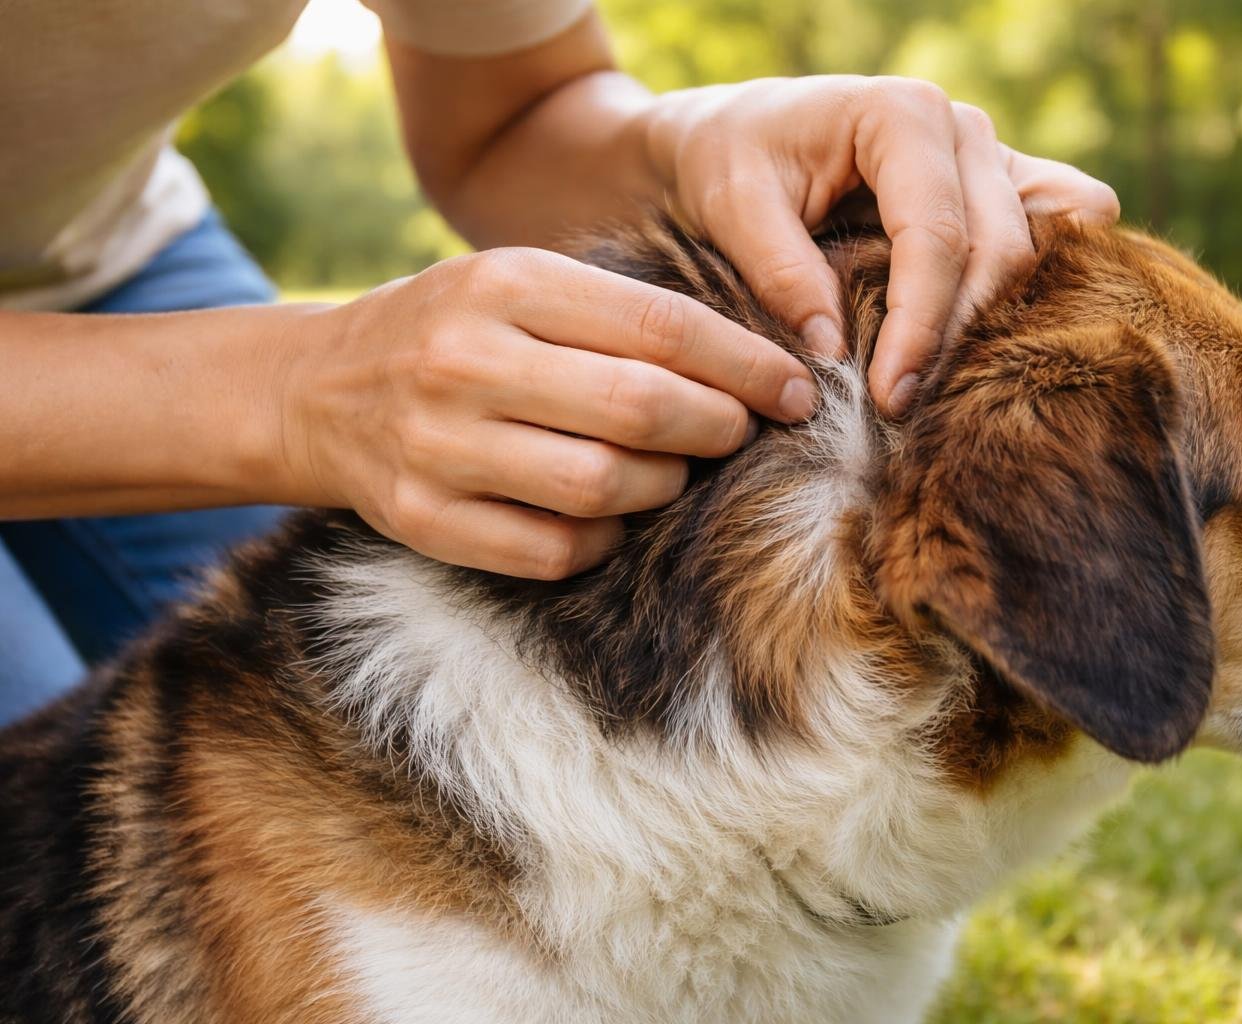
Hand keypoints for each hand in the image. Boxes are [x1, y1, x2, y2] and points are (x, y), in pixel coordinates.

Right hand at [280, 248, 817, 577]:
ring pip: (600, 485)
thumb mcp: (520, 286)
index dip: (745, 364)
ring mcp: (436, 444)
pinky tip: (609, 516)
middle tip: (740, 432)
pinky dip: (602, 539)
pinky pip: (552, 549)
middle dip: (716, 427)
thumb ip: (618, 315)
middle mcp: (464, 359)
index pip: (659, 327)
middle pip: (638, 409)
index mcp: (503, 283)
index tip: (797, 388)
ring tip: (673, 472)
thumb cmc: (453, 331)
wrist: (314, 391)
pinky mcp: (422, 519)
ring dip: (663, 486)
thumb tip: (753, 366)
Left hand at [644, 75, 1119, 414]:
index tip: (889, 395)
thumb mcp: (732, 208)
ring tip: (945, 382)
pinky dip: (1040, 285)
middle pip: (1000, 247)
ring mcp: (990, 158)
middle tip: (906, 406)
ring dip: (1005, 319)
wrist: (733, 135)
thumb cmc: (728, 161)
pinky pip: (1060, 227)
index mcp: (902, 115)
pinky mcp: (998, 192)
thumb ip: (782, 273)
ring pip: (1043, 244)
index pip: (935, 235)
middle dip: (959, 335)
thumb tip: (835, 350)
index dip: (920, 324)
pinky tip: (987, 342)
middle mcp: (962, 130)